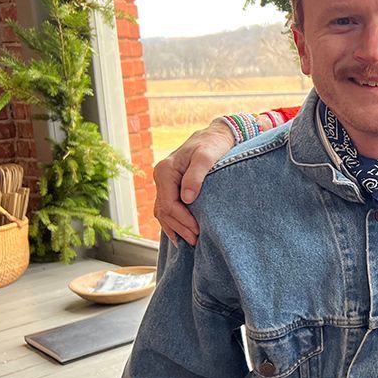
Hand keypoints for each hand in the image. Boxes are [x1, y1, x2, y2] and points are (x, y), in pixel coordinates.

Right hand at [153, 120, 234, 245]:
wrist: (216, 135)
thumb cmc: (212, 144)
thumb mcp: (206, 157)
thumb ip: (196, 176)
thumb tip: (187, 198)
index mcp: (165, 171)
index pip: (169, 203)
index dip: (182, 219)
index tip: (198, 229)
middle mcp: (161, 177)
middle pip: (164, 210)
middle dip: (179, 227)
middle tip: (196, 241)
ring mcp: (165, 183)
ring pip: (163, 211)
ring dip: (175, 228)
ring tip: (190, 242)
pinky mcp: (172, 187)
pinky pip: (168, 208)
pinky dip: (173, 222)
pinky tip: (181, 235)